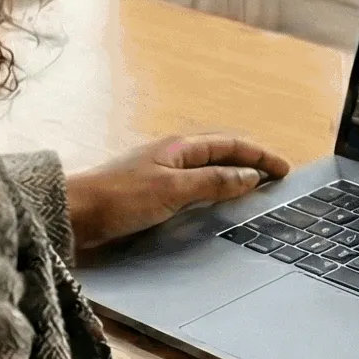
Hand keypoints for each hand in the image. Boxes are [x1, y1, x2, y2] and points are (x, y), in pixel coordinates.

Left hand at [64, 135, 289, 251]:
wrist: (74, 213)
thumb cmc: (119, 198)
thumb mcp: (173, 190)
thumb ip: (213, 182)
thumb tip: (250, 175)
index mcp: (179, 147)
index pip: (230, 144)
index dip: (260, 155)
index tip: (284, 169)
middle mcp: (172, 155)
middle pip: (220, 154)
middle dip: (250, 163)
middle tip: (275, 179)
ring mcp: (160, 173)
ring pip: (207, 171)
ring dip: (232, 177)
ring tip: (254, 192)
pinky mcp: (149, 192)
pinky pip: (193, 186)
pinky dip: (213, 191)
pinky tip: (214, 205)